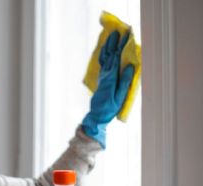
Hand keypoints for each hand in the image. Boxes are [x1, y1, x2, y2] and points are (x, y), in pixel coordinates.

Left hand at [82, 31, 134, 148]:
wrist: (97, 114)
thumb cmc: (110, 107)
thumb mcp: (120, 96)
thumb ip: (125, 81)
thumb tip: (129, 66)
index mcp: (111, 77)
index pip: (116, 57)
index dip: (121, 46)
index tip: (126, 35)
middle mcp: (105, 74)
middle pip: (109, 55)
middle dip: (114, 42)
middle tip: (118, 31)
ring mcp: (102, 76)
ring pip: (104, 58)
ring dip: (107, 46)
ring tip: (111, 37)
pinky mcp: (101, 79)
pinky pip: (102, 63)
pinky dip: (104, 54)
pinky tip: (105, 51)